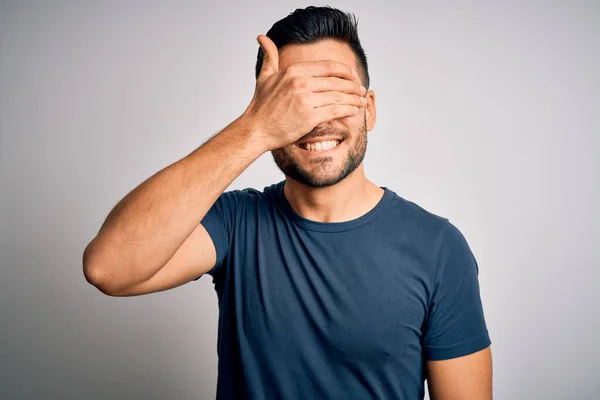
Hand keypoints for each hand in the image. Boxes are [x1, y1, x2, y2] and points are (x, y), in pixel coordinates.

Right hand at [242, 34, 366, 151]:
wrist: (256, 130)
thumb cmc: (260, 106)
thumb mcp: (264, 77)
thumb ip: (269, 57)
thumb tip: (262, 37)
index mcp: (293, 71)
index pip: (327, 66)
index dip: (344, 70)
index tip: (353, 75)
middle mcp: (300, 83)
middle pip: (336, 81)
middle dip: (353, 85)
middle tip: (361, 88)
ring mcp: (305, 100)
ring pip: (338, 96)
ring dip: (354, 98)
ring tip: (361, 100)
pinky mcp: (309, 117)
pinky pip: (335, 110)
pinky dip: (348, 109)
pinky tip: (354, 109)